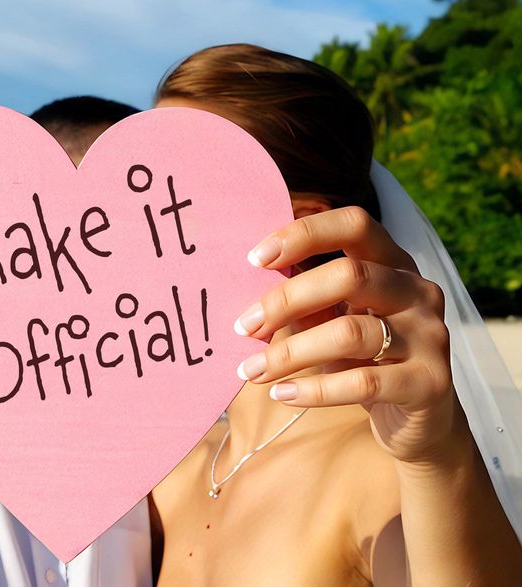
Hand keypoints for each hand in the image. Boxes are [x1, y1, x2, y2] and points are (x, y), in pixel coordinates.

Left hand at [233, 206, 456, 463]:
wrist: (418, 417)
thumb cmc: (364, 358)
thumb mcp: (333, 321)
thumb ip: (306, 302)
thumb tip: (252, 296)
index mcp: (393, 263)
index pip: (354, 225)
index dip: (304, 235)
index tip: (255, 259)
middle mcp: (418, 291)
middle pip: (349, 276)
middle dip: (286, 300)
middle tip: (244, 327)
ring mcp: (430, 336)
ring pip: (350, 333)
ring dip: (290, 353)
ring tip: (252, 370)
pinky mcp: (430, 383)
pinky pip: (362, 382)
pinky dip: (313, 390)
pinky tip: (281, 393)